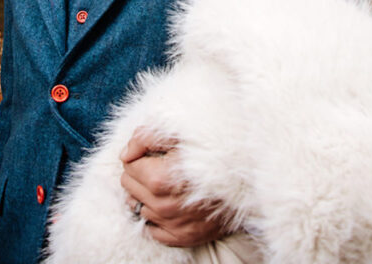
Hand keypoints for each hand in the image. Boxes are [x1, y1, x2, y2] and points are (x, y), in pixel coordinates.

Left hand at [120, 128, 234, 246]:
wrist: (246, 181)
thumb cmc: (211, 153)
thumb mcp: (178, 135)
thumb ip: (144, 138)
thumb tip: (124, 154)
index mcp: (160, 179)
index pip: (128, 166)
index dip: (139, 157)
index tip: (154, 155)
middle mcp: (164, 206)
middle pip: (129, 186)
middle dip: (140, 175)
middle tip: (159, 168)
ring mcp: (173, 224)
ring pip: (138, 207)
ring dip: (147, 195)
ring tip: (167, 186)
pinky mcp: (183, 237)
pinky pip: (152, 230)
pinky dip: (156, 217)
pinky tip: (169, 204)